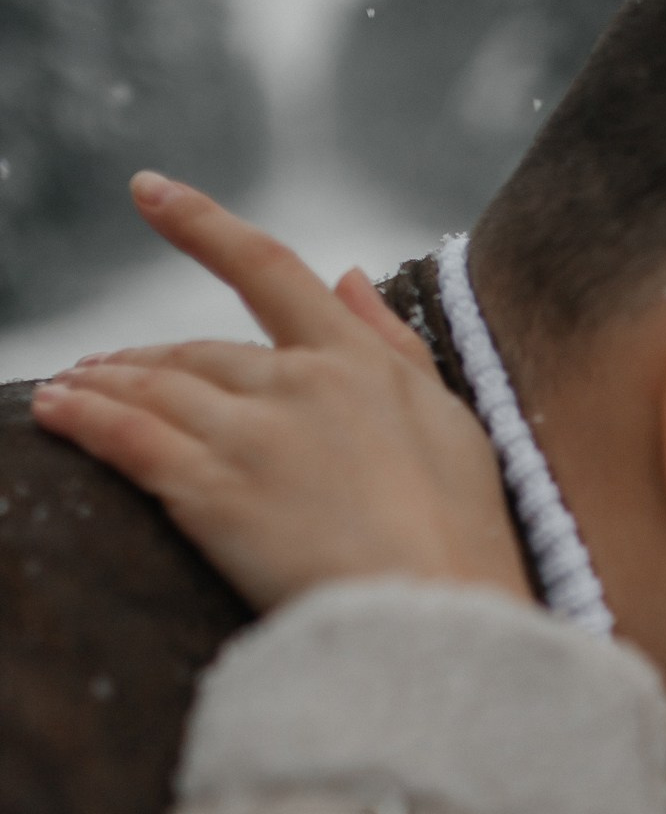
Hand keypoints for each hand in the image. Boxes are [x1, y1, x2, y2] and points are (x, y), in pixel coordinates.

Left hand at [30, 174, 532, 613]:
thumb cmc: (464, 541)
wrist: (443, 622)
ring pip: (152, 389)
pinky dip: (84, 419)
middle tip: (100, 372)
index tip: (149, 192)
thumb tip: (348, 276)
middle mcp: (298, 384)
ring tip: (64, 393)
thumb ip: (396, 345)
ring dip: (99, 386)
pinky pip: (127, 438)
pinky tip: (54, 414)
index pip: (268, 270)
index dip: (201, 226)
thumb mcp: (454, 426)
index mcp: (358, 363)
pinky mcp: (213, 493)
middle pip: (195, 353)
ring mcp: (253, 436)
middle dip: (141, 362)